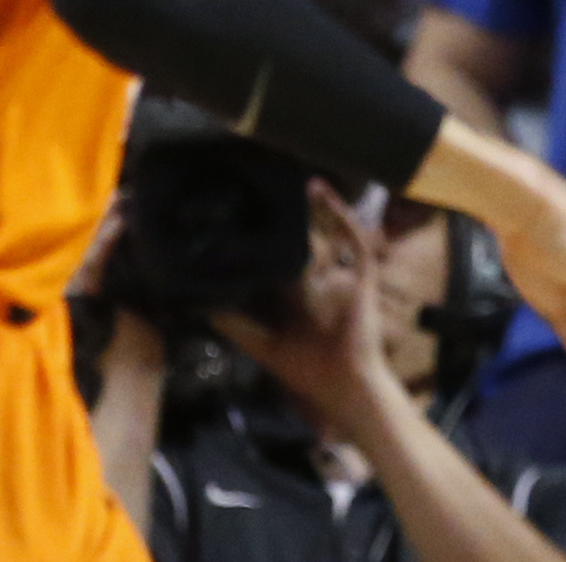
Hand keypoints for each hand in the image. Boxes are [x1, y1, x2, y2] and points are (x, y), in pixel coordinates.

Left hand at [213, 186, 401, 436]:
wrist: (345, 383)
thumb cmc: (307, 370)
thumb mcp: (264, 347)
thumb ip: (239, 328)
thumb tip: (205, 308)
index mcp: (295, 299)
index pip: (277, 263)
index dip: (262, 244)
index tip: (239, 222)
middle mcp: (317, 282)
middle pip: (301, 243)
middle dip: (287, 221)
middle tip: (263, 191)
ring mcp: (339, 275)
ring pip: (326, 234)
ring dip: (313, 209)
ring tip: (294, 181)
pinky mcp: (360, 273)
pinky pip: (351, 238)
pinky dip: (339, 213)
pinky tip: (320, 191)